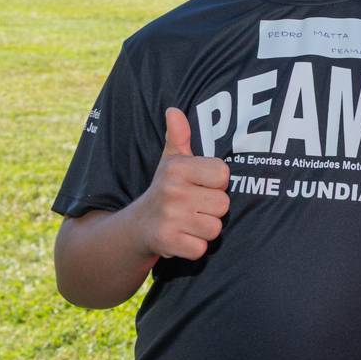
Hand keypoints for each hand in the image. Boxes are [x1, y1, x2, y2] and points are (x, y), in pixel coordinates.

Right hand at [132, 108, 230, 259]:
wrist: (136, 226)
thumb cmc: (166, 190)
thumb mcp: (171, 161)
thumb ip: (179, 136)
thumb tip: (174, 110)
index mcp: (178, 168)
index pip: (224, 175)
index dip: (216, 184)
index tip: (200, 186)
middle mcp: (172, 190)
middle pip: (223, 204)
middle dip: (212, 210)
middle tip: (193, 208)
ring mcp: (169, 217)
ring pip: (215, 228)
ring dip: (204, 230)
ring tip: (187, 222)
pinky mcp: (167, 242)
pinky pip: (201, 248)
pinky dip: (194, 248)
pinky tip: (182, 238)